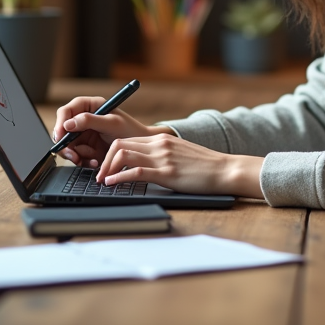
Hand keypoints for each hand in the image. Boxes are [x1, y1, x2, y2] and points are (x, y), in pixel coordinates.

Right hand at [52, 96, 171, 166]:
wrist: (140, 149)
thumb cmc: (130, 130)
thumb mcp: (111, 123)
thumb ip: (89, 121)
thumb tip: (68, 124)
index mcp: (90, 106)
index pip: (66, 111)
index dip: (60, 123)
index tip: (61, 136)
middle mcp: (84, 119)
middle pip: (63, 131)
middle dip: (67, 146)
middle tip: (74, 156)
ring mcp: (84, 134)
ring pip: (68, 146)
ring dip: (78, 155)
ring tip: (93, 158)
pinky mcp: (87, 147)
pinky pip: (77, 156)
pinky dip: (84, 161)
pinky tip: (95, 161)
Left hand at [94, 133, 264, 198]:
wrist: (225, 169)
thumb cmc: (205, 166)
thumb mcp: (180, 154)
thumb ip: (162, 156)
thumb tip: (144, 166)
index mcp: (161, 140)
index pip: (126, 140)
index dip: (110, 153)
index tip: (104, 167)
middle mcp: (159, 145)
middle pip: (119, 144)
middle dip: (104, 160)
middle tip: (99, 176)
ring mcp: (162, 157)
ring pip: (123, 155)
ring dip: (107, 169)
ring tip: (102, 182)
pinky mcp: (167, 172)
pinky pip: (136, 171)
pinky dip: (119, 177)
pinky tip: (112, 184)